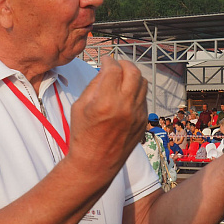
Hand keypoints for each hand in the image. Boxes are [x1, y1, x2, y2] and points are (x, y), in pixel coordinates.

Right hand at [68, 56, 147, 178]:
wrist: (95, 163)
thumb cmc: (83, 134)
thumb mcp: (79, 106)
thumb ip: (94, 85)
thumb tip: (106, 69)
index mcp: (106, 102)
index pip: (113, 69)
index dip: (108, 61)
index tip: (104, 60)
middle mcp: (125, 107)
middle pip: (133, 71)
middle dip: (124, 64)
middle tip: (116, 65)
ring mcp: (137, 115)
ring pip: (143, 83)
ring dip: (132, 76)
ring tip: (121, 78)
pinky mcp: (143, 122)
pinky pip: (143, 98)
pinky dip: (135, 91)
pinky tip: (124, 95)